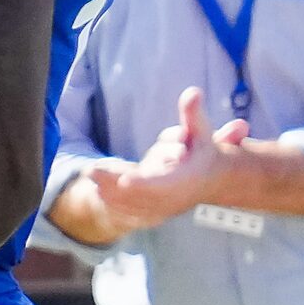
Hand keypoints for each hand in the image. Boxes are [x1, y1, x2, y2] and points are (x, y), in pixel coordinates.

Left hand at [81, 86, 249, 230]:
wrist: (213, 180)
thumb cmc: (204, 151)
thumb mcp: (201, 131)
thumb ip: (193, 114)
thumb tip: (193, 92)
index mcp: (186, 181)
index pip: (162, 185)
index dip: (144, 184)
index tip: (124, 180)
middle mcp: (174, 199)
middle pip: (140, 196)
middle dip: (114, 186)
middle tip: (91, 170)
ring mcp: (164, 208)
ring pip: (132, 206)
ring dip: (109, 193)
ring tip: (89, 175)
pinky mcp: (155, 212)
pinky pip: (131, 212)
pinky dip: (113, 202)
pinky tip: (96, 189)